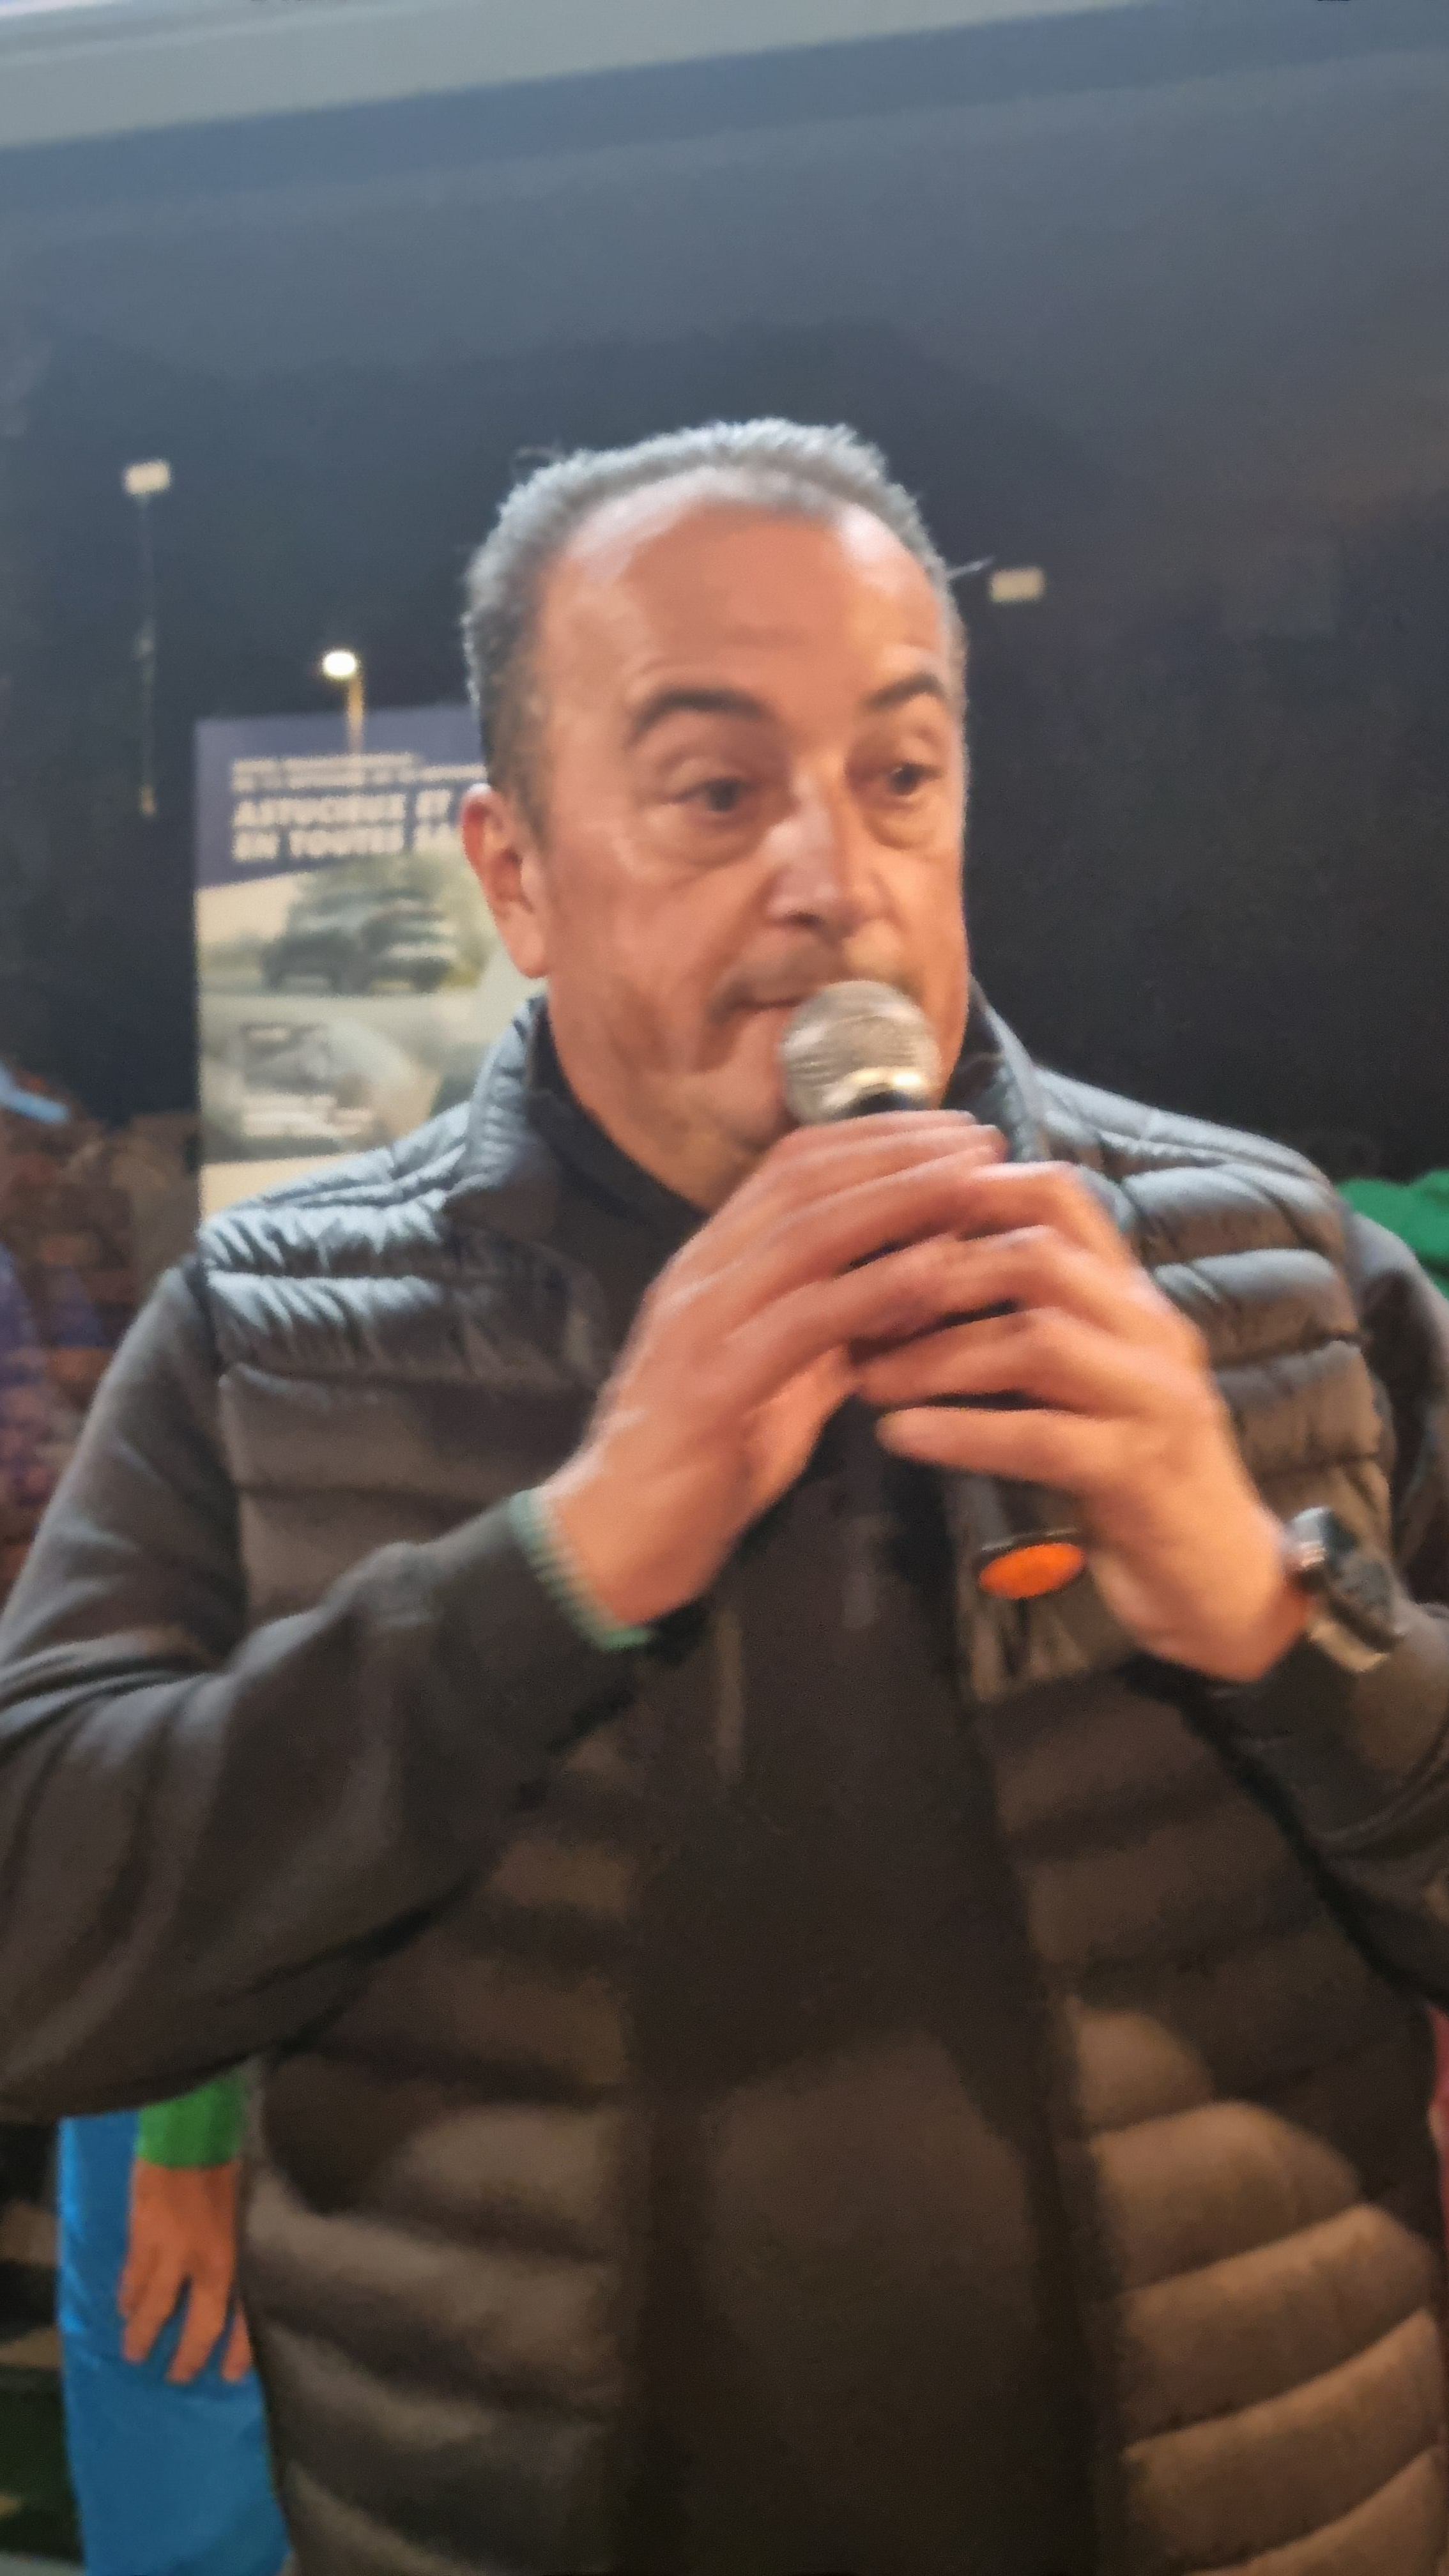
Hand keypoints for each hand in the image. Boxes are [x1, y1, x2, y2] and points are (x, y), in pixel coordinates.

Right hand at [118, 2159, 252, 2383]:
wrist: (193, 2134)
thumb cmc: (230, 2166)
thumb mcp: (249, 2210)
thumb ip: (241, 2243)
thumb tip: (244, 2266)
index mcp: (235, 2258)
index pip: (241, 2318)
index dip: (238, 2351)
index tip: (231, 2376)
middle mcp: (203, 2265)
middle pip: (194, 2327)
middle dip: (185, 2358)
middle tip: (175, 2378)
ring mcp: (168, 2254)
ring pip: (152, 2308)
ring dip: (143, 2332)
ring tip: (135, 2350)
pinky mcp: (141, 2238)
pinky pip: (132, 2278)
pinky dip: (127, 2296)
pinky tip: (124, 2307)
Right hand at [545, 1113, 1006, 1625]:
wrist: (612, 1541)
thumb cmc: (700, 1463)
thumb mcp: (779, 1381)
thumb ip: (832, 1332)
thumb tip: (906, 1290)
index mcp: (711, 1265)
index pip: (792, 1167)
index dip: (874, 1137)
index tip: (951, 1130)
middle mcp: (700, 1275)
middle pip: (806, 1182)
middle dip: (900, 1152)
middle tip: (981, 1141)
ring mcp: (700, 1323)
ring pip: (806, 1233)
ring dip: (899, 1199)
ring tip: (973, 1184)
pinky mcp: (711, 1384)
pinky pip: (804, 1320)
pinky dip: (875, 1287)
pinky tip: (937, 1270)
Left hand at [852, 1162, 1307, 1681]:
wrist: (1220, 1580)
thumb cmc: (1132, 1476)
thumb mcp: (1082, 1383)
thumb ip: (1025, 1327)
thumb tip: (907, 1282)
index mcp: (1131, 1297)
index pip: (1058, 1196)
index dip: (968, 1190)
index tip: (885, 1216)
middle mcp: (1150, 1330)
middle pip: (1038, 1255)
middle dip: (935, 1273)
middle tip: (857, 1304)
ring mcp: (1154, 1398)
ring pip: (1037, 1341)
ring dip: (936, 1354)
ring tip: (865, 1377)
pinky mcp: (1142, 1471)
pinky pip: (1043, 1437)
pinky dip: (963, 1431)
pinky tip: (900, 1436)